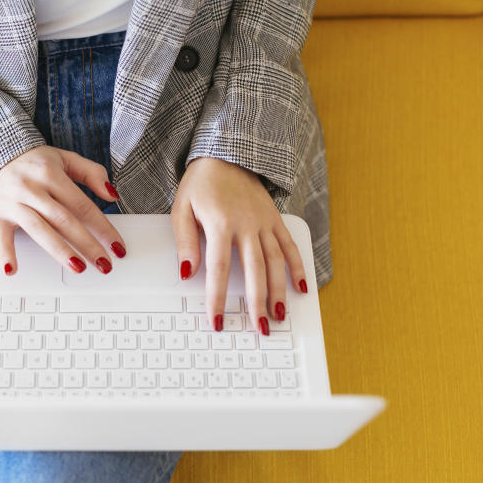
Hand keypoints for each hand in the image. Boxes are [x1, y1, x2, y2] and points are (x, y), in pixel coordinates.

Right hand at [0, 145, 125, 274]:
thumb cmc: (31, 162)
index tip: (116, 246)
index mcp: (50, 174)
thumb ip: (91, 173)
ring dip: (60, 251)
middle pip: (64, 220)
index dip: (103, 227)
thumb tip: (112, 195)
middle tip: (104, 264)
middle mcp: (31, 188)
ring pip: (39, 229)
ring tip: (78, 267)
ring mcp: (12, 202)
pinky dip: (5, 254)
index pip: (83, 205)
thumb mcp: (64, 158)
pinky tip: (13, 270)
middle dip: (87, 244)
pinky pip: (0, 237)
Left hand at [171, 157, 307, 334]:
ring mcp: (264, 222)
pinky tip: (301, 287)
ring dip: (279, 291)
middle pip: (254, 271)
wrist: (226, 154)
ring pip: (276, 262)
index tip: (216, 320)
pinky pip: (289, 245)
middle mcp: (246, 224)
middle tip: (259, 328)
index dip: (217, 298)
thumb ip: (185, 241)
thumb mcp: (181, 208)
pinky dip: (297, 267)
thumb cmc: (201, 183)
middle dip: (257, 303)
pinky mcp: (275, 219)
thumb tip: (187, 272)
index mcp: (220, 223)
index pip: (218, 269)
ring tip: (280, 316)